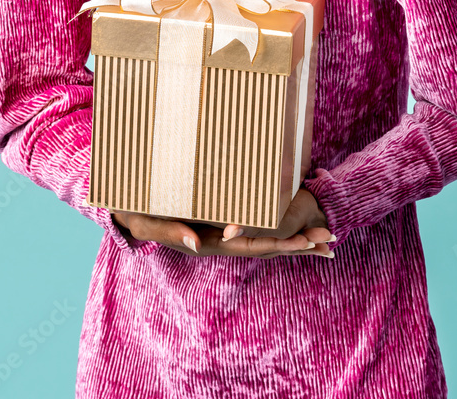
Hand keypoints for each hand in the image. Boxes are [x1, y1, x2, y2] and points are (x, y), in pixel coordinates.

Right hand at [111, 189, 335, 258]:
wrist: (125, 210)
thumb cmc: (135, 212)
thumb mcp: (148, 222)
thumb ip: (171, 231)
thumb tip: (199, 243)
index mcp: (209, 240)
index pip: (251, 246)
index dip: (279, 245)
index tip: (306, 242)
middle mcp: (221, 240)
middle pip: (266, 246)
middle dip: (298, 244)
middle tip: (331, 240)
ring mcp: (222, 233)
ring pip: (263, 239)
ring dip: (294, 240)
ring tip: (324, 237)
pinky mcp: (220, 222)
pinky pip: (252, 228)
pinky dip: (276, 229)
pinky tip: (294, 226)